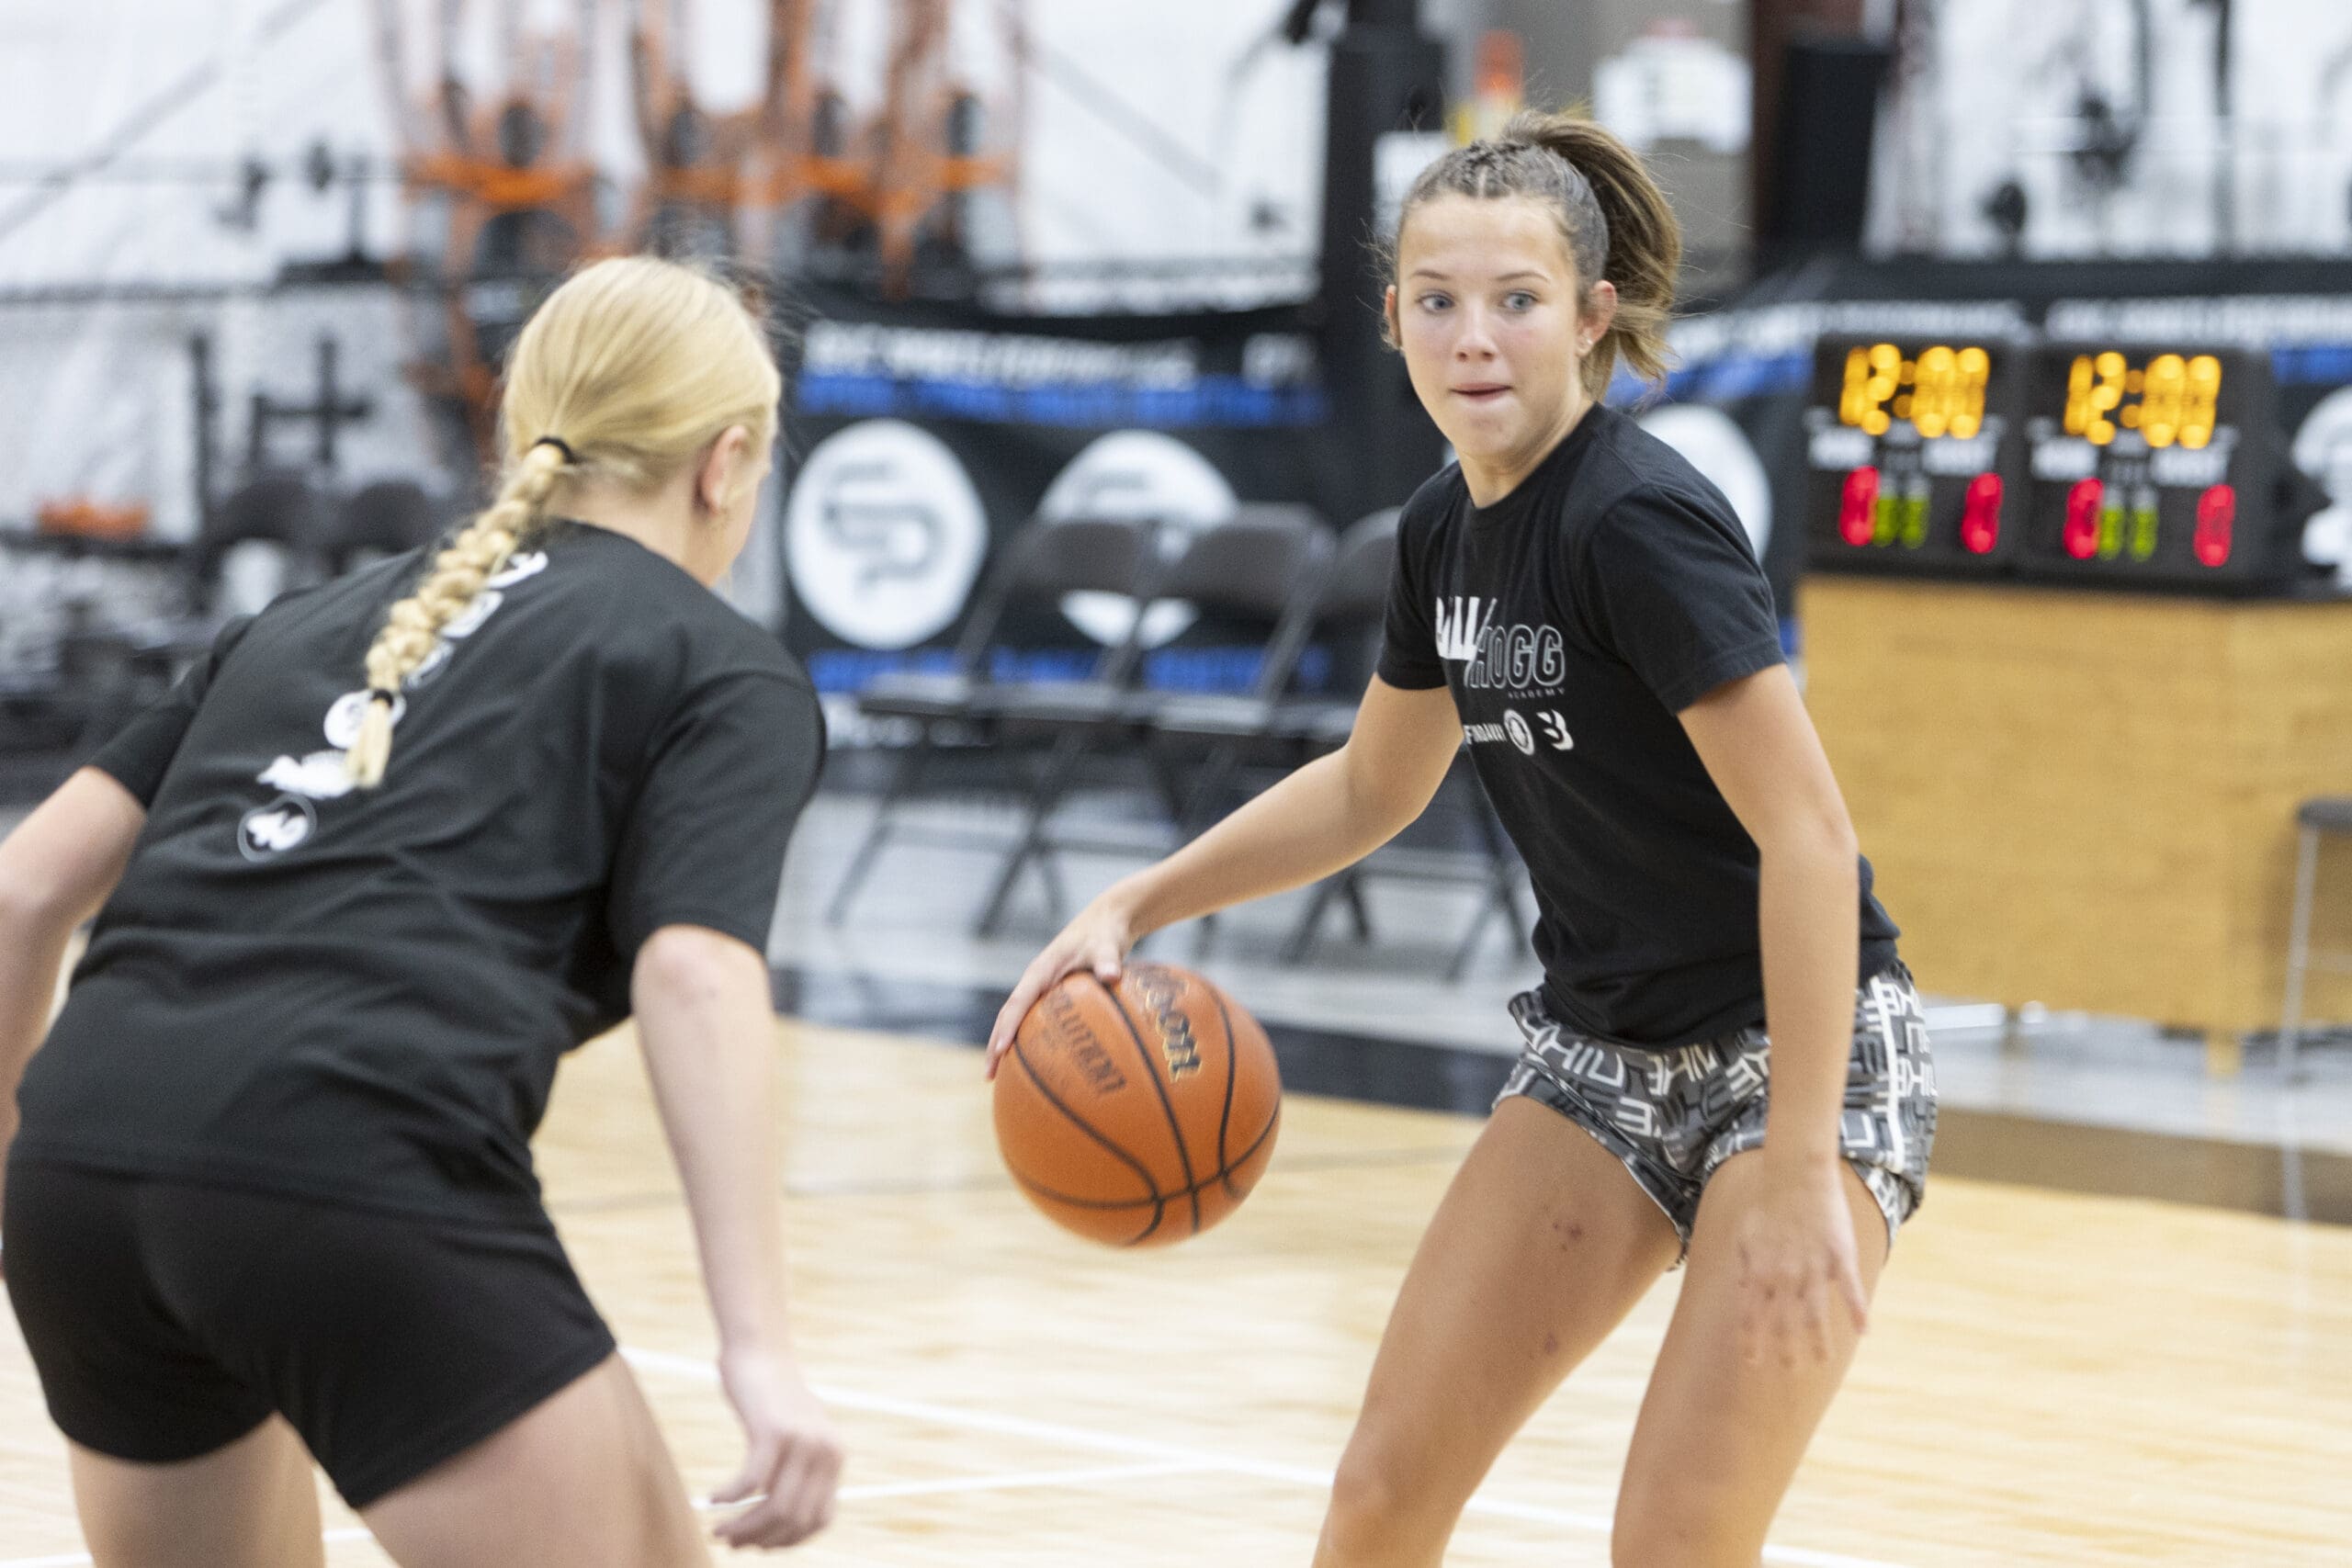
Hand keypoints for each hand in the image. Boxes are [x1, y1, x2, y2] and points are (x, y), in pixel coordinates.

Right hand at [711, 1346, 842, 1549]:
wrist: (759, 1352)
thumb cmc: (770, 1400)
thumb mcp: (796, 1439)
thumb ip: (796, 1476)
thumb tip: (774, 1532)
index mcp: (835, 1457)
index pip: (820, 1519)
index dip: (788, 1541)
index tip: (760, 1546)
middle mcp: (826, 1451)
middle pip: (793, 1519)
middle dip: (759, 1539)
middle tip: (730, 1543)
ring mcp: (802, 1441)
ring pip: (773, 1508)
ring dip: (742, 1527)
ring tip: (720, 1531)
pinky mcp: (773, 1431)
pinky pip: (749, 1483)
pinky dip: (729, 1497)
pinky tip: (713, 1500)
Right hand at [984, 895, 1135, 1078]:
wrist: (1106, 922)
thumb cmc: (1105, 934)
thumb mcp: (1107, 945)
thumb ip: (1108, 960)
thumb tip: (1111, 975)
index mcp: (1041, 971)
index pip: (1018, 1001)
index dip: (1008, 1026)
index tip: (1000, 1050)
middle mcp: (1036, 982)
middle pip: (1008, 1016)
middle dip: (996, 1044)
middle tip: (989, 1075)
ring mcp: (1042, 990)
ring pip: (1017, 1021)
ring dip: (1005, 1046)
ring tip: (1000, 1079)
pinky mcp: (1051, 997)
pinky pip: (1034, 1022)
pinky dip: (1028, 1043)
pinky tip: (1035, 1067)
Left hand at [1731, 1159, 1868, 1370]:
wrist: (1796, 1174)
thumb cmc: (1767, 1203)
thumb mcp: (1744, 1235)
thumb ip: (1743, 1266)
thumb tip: (1740, 1290)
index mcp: (1759, 1270)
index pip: (1752, 1316)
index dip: (1752, 1341)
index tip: (1753, 1363)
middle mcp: (1784, 1274)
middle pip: (1784, 1322)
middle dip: (1785, 1349)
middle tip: (1789, 1371)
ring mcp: (1813, 1266)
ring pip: (1816, 1314)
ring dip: (1819, 1342)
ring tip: (1821, 1361)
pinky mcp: (1840, 1255)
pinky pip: (1851, 1290)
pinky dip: (1857, 1311)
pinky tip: (1864, 1332)